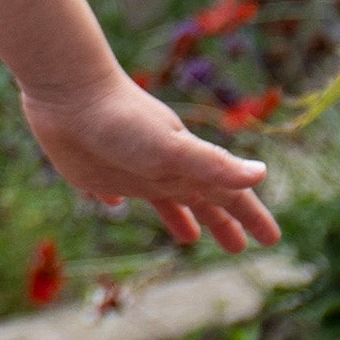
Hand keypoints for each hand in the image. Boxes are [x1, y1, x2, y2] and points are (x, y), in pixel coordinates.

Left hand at [20, 74, 281, 252]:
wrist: (67, 91)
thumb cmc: (121, 119)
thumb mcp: (170, 147)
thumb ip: (213, 163)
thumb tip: (262, 173)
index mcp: (185, 165)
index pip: (228, 196)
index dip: (250, 216)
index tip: (272, 239)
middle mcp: (161, 168)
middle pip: (200, 200)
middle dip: (222, 222)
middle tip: (239, 248)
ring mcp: (129, 169)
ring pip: (163, 199)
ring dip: (179, 216)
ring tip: (190, 237)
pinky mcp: (95, 172)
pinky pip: (112, 190)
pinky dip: (119, 199)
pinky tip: (116, 204)